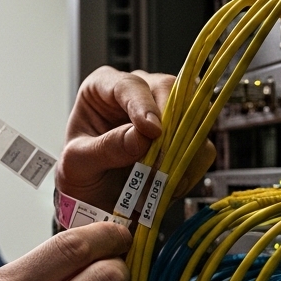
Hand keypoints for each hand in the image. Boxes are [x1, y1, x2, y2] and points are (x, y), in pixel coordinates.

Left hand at [56, 66, 216, 211]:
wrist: (92, 196)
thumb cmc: (80, 171)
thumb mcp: (78, 163)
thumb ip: (105, 149)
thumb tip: (141, 138)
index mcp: (103, 87)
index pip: (129, 85)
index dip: (143, 105)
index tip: (151, 130)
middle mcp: (139, 93)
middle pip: (168, 90)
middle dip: (169, 125)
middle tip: (160, 159)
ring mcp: (165, 113)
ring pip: (192, 114)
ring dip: (182, 148)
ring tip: (160, 177)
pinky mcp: (183, 137)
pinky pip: (202, 145)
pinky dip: (191, 166)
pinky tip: (169, 184)